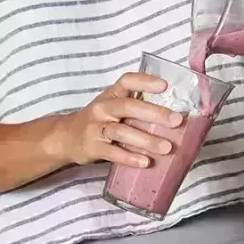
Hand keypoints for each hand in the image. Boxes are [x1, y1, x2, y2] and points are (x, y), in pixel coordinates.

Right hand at [47, 72, 183, 168]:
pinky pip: (113, 152)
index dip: (145, 81)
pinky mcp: (93, 147)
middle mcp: (103, 108)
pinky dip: (130, 157)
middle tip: (177, 121)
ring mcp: (96, 127)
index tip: (165, 85)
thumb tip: (174, 118)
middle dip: (155, 113)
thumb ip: (137, 108)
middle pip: (129, 107)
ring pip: (122, 131)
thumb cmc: (100, 121)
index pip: (127, 81)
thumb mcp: (114, 107)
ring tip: (167, 148)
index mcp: (112, 94)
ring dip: (146, 139)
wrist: (67, 137)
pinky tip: (146, 162)